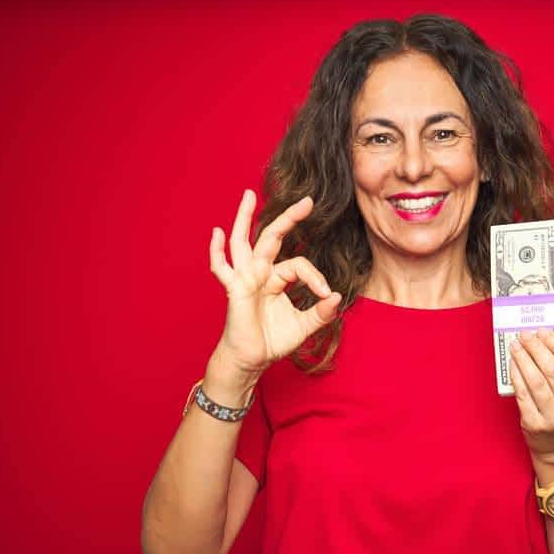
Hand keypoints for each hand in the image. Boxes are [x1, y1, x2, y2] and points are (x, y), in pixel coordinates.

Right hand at [208, 189, 340, 376]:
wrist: (252, 360)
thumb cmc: (273, 340)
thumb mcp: (305, 326)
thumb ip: (321, 312)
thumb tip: (337, 297)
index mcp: (277, 278)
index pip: (299, 263)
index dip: (315, 277)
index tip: (326, 294)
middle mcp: (260, 272)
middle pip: (272, 237)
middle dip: (289, 218)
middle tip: (307, 201)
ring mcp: (244, 278)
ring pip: (243, 242)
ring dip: (244, 217)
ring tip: (248, 194)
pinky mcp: (233, 290)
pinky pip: (222, 268)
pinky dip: (217, 251)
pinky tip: (217, 232)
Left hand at [509, 328, 553, 459]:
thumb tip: (544, 339)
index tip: (543, 331)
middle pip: (553, 369)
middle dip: (536, 347)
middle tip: (526, 335)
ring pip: (536, 380)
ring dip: (523, 358)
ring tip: (516, 346)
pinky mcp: (535, 424)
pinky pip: (523, 394)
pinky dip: (516, 375)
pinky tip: (513, 363)